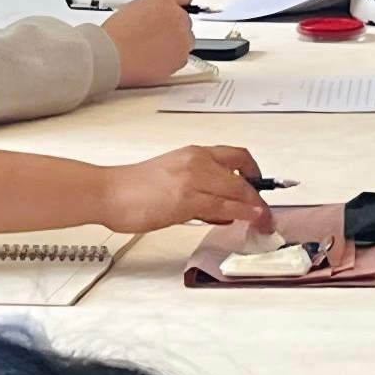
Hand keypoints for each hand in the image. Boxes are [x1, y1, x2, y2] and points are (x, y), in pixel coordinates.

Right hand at [100, 145, 269, 234]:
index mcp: (194, 153)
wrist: (108, 192)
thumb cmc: (133, 188)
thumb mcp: (173, 177)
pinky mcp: (185, 200)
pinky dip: (242, 213)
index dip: (255, 172)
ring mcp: (192, 180)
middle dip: (259, 196)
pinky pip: (223, 206)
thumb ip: (199, 188)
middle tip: (266, 213)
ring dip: (255, 208)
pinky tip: (250, 218)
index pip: (236, 157)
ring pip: (237, 191)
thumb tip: (223, 208)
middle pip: (242, 176)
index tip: (261, 187)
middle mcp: (197, 161)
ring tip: (263, 220)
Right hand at [104, 0, 197, 87]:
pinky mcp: (181, 58)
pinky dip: (171, 60)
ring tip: (149, 49)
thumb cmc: (115, 34)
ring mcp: (182, 37)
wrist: (110, 56)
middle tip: (152, 36)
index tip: (179, 7)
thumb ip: (153, 7)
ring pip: (185, 40)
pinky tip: (152, 59)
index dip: (179, 2)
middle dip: (172, 28)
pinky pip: (181, 58)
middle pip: (185, 20)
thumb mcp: (133, 7)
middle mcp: (178, 15)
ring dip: (174, 44)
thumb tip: (160, 13)